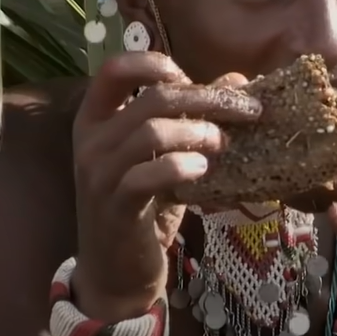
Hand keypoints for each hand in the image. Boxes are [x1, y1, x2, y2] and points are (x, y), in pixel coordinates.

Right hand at [71, 52, 260, 322]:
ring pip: (152, 132)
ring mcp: (99, 174)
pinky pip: (148, 175)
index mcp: (96, 118)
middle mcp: (91, 140)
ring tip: (222, 144)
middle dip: (207, 98)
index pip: (115, 69)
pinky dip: (182, 166)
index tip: (191, 79)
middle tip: (246, 109)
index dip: (156, 64)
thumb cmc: (145, 204)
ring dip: (198, 132)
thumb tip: (238, 80)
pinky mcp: (115, 206)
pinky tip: (203, 170)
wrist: (117, 271)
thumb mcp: (166, 155)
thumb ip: (192, 116)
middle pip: (153, 98)